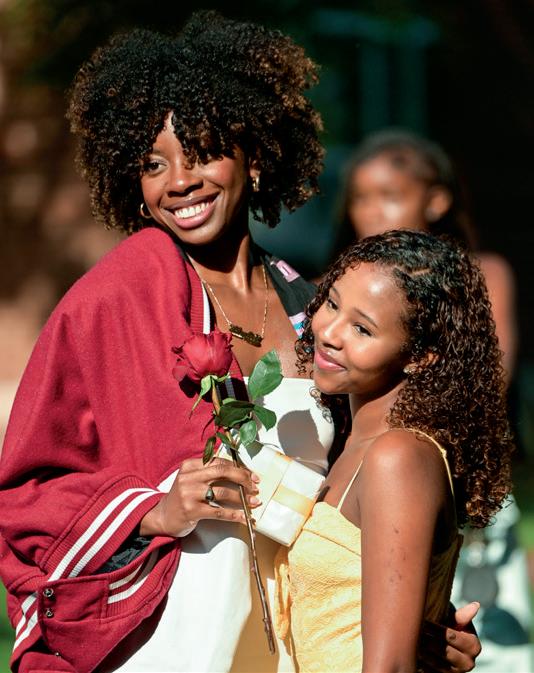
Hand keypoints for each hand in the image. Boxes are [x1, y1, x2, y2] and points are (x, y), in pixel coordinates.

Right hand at [139, 457, 260, 536]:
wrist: (162, 517)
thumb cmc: (182, 497)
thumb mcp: (191, 479)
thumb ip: (209, 473)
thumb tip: (240, 472)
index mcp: (189, 466)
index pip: (219, 462)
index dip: (239, 468)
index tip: (252, 475)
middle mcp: (188, 477)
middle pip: (223, 472)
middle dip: (243, 478)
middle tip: (255, 486)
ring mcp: (189, 494)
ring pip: (223, 492)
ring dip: (242, 498)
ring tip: (254, 502)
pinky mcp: (192, 511)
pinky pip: (219, 511)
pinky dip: (235, 514)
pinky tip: (244, 517)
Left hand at [418, 602, 480, 672]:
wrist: (447, 645)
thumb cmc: (451, 627)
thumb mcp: (457, 621)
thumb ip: (462, 616)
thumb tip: (476, 605)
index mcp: (473, 646)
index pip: (451, 636)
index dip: (435, 628)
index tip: (422, 620)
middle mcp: (468, 663)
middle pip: (443, 650)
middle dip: (427, 639)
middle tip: (413, 630)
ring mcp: (455, 672)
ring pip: (435, 663)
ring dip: (421, 651)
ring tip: (410, 640)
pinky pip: (430, 671)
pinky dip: (420, 662)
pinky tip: (411, 652)